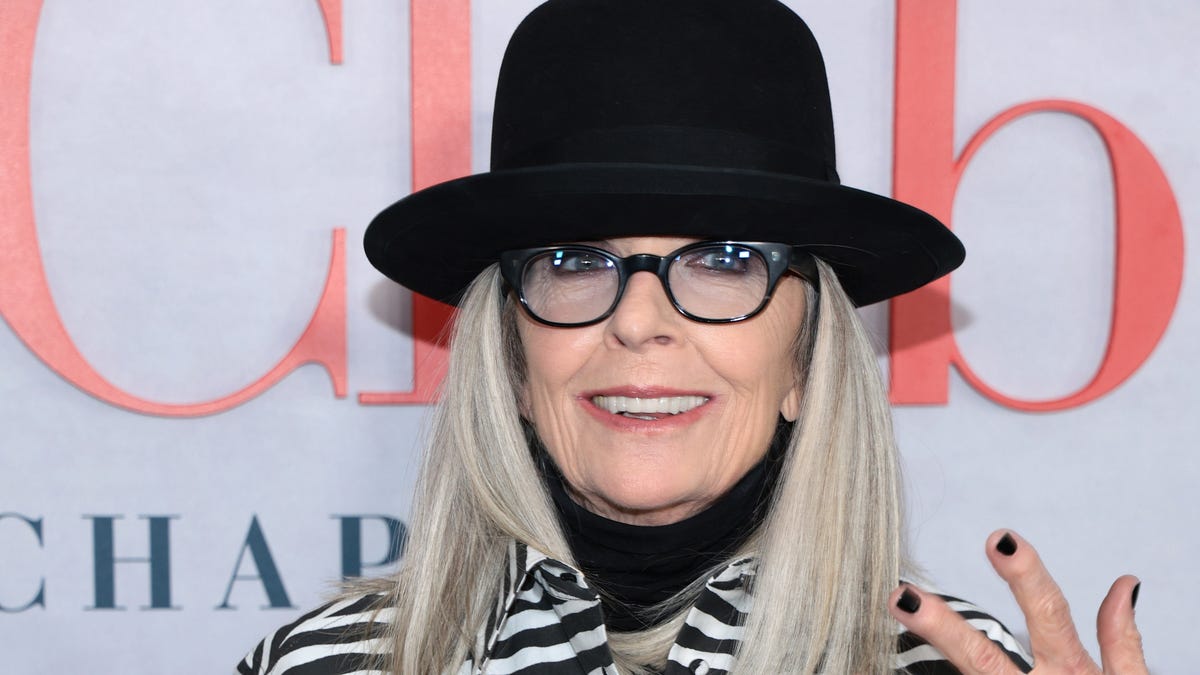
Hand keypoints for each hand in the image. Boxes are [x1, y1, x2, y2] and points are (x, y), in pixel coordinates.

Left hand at [888, 530, 1145, 673]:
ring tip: (889, 624)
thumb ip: (1121, 642)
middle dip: (942, 628)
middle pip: (982, 658)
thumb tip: (1125, 583)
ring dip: (930, 654)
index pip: (1048, 615)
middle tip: (900, 596)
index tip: (1000, 538)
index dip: (1025, 576)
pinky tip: (892, 673)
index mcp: (1071, 674)